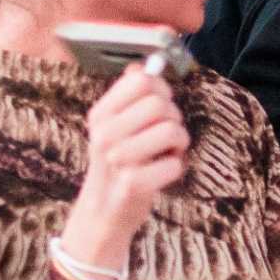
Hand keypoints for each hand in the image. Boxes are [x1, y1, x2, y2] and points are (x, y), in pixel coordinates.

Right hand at [58, 62, 191, 274]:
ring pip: (172, 130)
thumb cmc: (116, 166)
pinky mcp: (134, 184)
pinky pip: (175, 163)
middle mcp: (104, 134)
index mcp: (100, 114)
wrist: (102, 214)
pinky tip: (163, 174)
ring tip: (166, 154)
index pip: (141, 80)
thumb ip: (128, 97)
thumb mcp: (112, 128)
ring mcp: (118, 159)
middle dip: (173, 118)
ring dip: (179, 144)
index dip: (160, 89)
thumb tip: (145, 65)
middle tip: (165, 136)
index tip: (158, 106)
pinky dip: (177, 168)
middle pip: (160, 103)